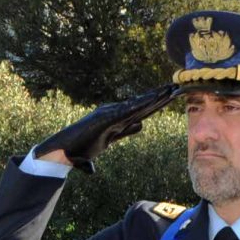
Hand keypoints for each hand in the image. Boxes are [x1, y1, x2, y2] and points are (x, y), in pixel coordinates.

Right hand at [33, 84, 175, 173]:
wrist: (64, 150)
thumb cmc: (84, 147)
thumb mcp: (112, 138)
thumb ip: (126, 131)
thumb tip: (141, 124)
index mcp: (117, 117)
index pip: (141, 110)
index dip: (157, 103)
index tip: (170, 96)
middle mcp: (114, 112)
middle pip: (142, 104)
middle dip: (159, 97)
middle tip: (175, 88)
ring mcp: (109, 114)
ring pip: (136, 105)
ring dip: (153, 97)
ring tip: (169, 90)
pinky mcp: (105, 118)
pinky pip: (126, 111)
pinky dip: (139, 105)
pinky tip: (152, 100)